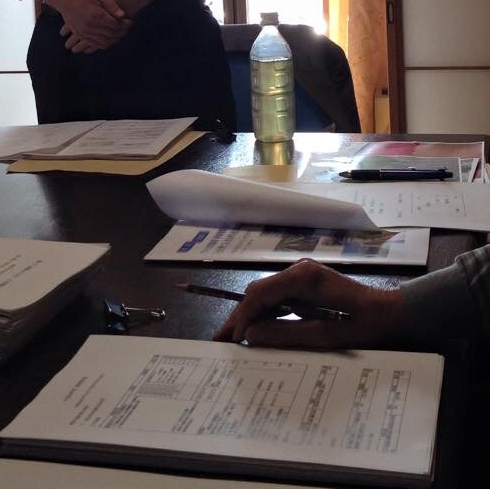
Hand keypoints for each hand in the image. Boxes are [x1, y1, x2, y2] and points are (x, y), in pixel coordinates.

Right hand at [55, 0, 131, 52]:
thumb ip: (111, 5)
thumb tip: (123, 15)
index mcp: (96, 15)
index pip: (116, 25)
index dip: (126, 25)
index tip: (131, 21)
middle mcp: (90, 26)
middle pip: (111, 34)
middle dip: (122, 32)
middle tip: (128, 27)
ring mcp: (84, 32)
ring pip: (104, 41)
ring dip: (115, 39)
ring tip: (121, 33)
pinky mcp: (80, 34)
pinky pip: (95, 44)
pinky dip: (104, 43)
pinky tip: (110, 38)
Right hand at [213, 259, 405, 348]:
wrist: (390, 314)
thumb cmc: (364, 325)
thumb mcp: (325, 336)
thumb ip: (285, 334)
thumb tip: (251, 336)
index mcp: (303, 277)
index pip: (260, 293)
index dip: (243, 316)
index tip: (233, 339)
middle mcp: (298, 270)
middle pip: (258, 292)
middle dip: (240, 316)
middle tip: (220, 340)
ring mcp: (302, 276)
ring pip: (265, 295)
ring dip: (250, 316)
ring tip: (232, 338)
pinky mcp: (306, 285)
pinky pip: (278, 298)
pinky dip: (266, 314)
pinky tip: (256, 330)